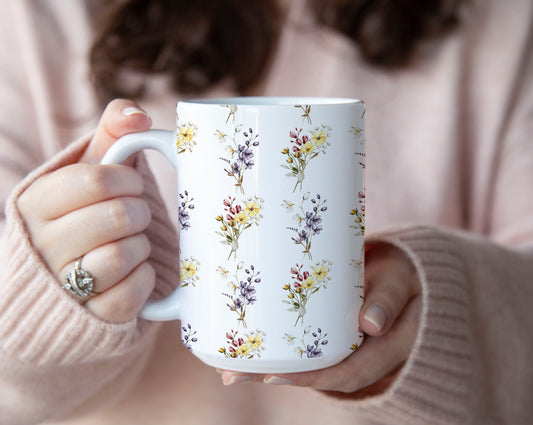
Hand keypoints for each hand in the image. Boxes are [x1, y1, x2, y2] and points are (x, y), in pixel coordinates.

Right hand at [17, 99, 155, 322]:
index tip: (132, 185)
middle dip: (138, 212)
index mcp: (35, 202)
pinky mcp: (87, 318)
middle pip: (118, 216)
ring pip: (123, 256)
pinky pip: (129, 296)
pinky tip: (135, 271)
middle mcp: (41, 245)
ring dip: (141, 246)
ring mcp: (61, 286)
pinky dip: (143, 280)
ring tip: (132, 243)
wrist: (63, 277)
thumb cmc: (83, 214)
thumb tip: (136, 114)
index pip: (96, 179)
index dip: (128, 180)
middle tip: (134, 216)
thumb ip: (111, 134)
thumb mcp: (88, 170)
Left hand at [220, 242, 421, 394]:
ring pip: (308, 364)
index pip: (346, 373)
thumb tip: (371, 324)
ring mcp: (347, 346)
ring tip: (230, 365)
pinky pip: (307, 347)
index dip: (310, 378)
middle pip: (317, 375)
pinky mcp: (334, 333)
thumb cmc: (405, 271)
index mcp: (385, 350)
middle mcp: (362, 355)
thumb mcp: (401, 279)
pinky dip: (280, 350)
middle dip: (274, 377)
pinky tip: (252, 345)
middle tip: (232, 374)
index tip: (272, 377)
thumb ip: (389, 298)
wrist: (405, 268)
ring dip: (270, 367)